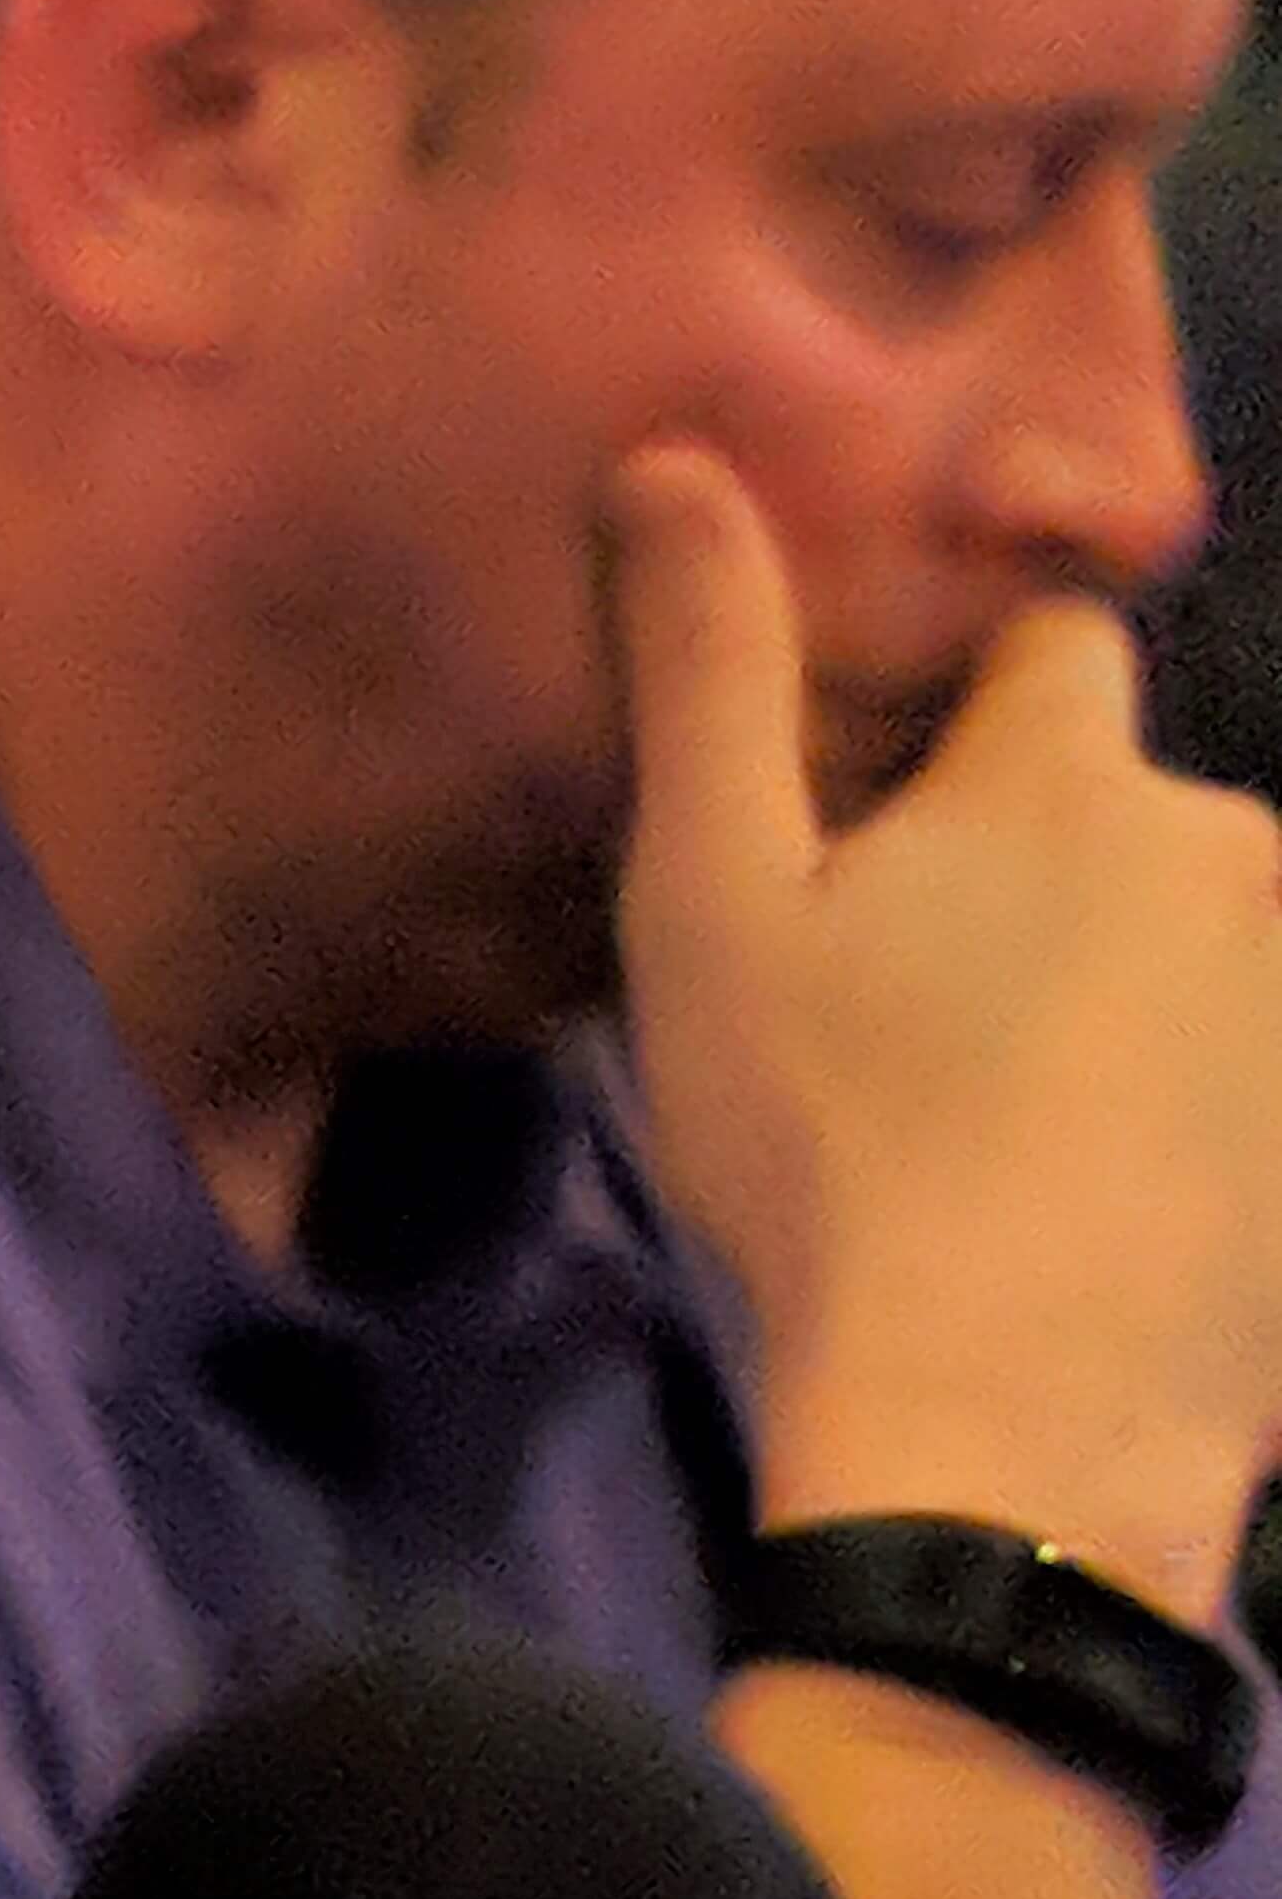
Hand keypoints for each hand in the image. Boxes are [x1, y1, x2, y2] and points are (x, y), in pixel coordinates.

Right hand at [606, 444, 1281, 1613]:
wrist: (1010, 1438)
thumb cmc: (832, 1151)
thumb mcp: (711, 902)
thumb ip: (705, 672)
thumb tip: (674, 459)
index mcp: (1071, 776)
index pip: (1050, 644)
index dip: (961, 712)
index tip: (878, 819)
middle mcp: (1233, 856)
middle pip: (1124, 807)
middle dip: (1040, 863)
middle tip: (910, 1002)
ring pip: (1194, 944)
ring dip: (1120, 991)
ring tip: (1001, 1121)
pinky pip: (1244, 1078)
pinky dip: (1185, 1113)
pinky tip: (1092, 1206)